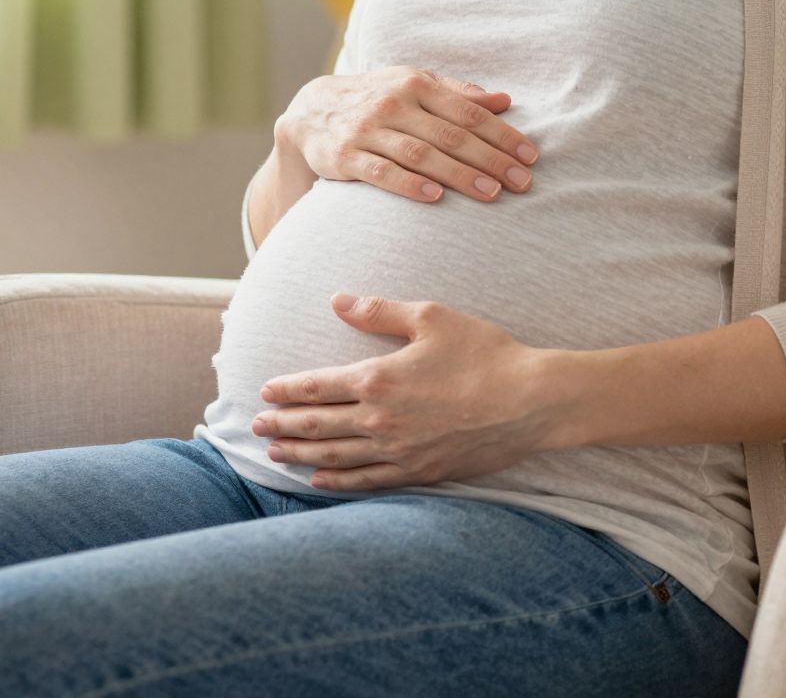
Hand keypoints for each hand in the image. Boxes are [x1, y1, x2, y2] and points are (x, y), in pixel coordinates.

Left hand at [252, 294, 567, 488]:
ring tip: (276, 455)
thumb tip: (338, 301)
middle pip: (317, 426)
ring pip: (335, 458)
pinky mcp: (420, 472)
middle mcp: (380, 421)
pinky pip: (367, 482)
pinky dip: (337, 483)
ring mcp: (399, 452)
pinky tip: (319, 482)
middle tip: (257, 428)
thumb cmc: (484, 352)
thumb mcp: (431, 317)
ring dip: (301, 456)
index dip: (288, 390)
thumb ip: (380, 311)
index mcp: (379, 379)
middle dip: (283, 426)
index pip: (318, 387)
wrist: (529, 401)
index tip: (265, 393)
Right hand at [278, 67, 539, 204]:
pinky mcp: (345, 156)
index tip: (530, 156)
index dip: (502, 134)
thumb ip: (458, 93)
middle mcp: (394, 103)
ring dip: (458, 174)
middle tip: (521, 182)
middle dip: (490, 159)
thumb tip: (505, 100)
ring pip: (421, 154)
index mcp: (416, 84)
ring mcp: (368, 130)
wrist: (311, 112)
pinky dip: (408, 184)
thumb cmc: (376, 99)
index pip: (468, 111)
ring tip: (491, 193)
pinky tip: (434, 197)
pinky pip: (381, 172)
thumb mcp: (414, 86)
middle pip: (451, 134)